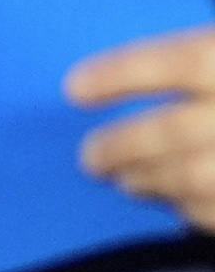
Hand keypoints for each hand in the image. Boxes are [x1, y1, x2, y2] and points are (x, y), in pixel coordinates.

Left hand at [69, 23, 214, 228]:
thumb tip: (114, 76)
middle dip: (123, 145)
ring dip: (154, 182)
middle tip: (89, 158)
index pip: (181, 60)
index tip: (72, 90)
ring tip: (128, 181)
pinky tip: (179, 205)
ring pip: (197, 178)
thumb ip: (199, 63)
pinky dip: (196, 211)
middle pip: (175, 131)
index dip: (121, 74)